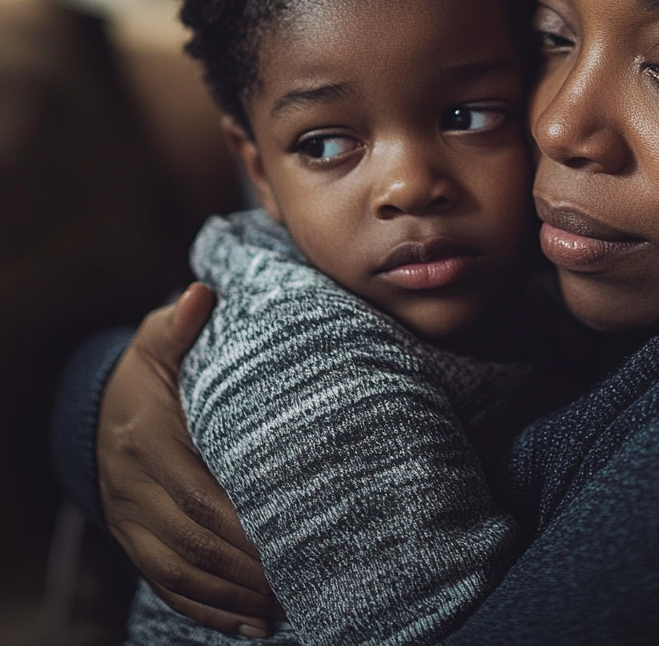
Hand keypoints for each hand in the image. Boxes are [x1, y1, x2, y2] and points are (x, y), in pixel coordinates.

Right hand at [98, 283, 278, 637]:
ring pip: (184, 572)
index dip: (243, 519)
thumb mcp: (156, 342)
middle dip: (252, 562)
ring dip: (238, 594)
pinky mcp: (137, 544)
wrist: (99, 414)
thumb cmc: (148, 374)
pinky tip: (257, 623)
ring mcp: (132, 523)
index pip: (197, 490)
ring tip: (294, 601)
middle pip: (196, 540)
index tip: (294, 529)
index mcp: (147, 438)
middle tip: (310, 570)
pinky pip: (170, 587)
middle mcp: (134, 489)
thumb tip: (203, 294)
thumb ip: (179, 325)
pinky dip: (212, 610)